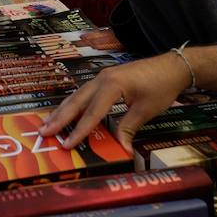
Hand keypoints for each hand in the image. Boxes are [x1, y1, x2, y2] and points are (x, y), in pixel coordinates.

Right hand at [40, 53, 190, 151]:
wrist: (173, 66)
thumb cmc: (161, 86)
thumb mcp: (145, 110)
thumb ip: (128, 128)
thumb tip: (122, 151)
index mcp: (112, 85)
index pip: (92, 113)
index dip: (79, 130)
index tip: (67, 145)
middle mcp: (102, 79)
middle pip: (76, 101)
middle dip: (60, 118)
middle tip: (43, 132)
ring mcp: (102, 77)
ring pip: (78, 95)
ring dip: (63, 110)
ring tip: (48, 123)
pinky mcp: (106, 78)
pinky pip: (85, 92)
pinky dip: (74, 104)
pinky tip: (67, 111)